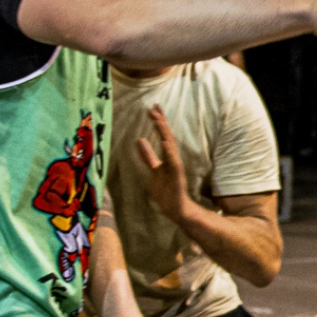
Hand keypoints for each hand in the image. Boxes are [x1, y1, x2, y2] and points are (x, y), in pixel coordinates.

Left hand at [136, 106, 193, 222]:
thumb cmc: (166, 192)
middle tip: (154, 107)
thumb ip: (148, 156)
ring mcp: (176, 167)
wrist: (176, 209)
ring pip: (171, 146)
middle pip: (168, 137)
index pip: (164, 136)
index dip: (159, 122)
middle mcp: (173, 159)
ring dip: (164, 132)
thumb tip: (139, 140)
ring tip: (158, 119)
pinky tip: (165, 141)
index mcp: (167, 157)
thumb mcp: (154, 170)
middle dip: (161, 122)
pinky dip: (170, 151)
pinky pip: (173, 162)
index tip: (153, 108)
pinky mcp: (177, 176)